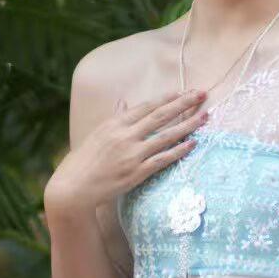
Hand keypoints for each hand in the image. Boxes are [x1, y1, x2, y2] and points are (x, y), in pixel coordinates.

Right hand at [45, 86, 207, 215]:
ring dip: (188, 125)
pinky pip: (163, 159)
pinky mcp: (136, 173)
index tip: (183, 91)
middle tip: (202, 94)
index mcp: (115, 124)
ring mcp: (132, 154)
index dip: (167, 98)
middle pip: (161, 116)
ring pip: (166, 136)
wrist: (74, 186)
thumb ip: (115, 118)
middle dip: (184, 103)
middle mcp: (125, 136)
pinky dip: (179, 150)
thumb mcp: (97, 133)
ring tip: (205, 116)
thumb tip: (124, 102)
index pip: (146, 106)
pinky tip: (193, 143)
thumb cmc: (84, 160)